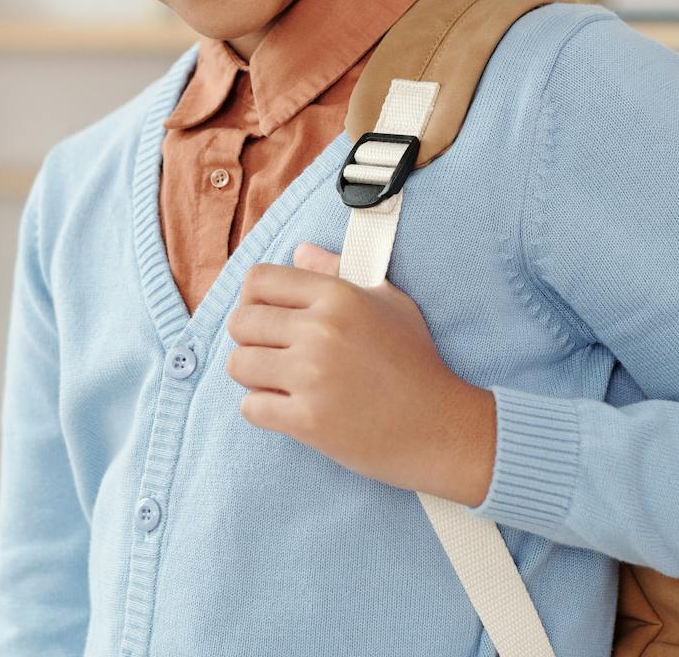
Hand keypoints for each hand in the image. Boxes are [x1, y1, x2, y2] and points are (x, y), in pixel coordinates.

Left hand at [225, 242, 497, 505]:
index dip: (254, 298)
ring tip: (276, 381)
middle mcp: (321, 331)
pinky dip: (261, 410)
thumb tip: (300, 251)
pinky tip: (286, 408)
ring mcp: (312, 376)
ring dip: (252, 375)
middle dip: (249, 339)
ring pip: (238, 364)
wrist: (440, 428)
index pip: (259, 280)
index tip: (265, 316)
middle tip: (271, 353)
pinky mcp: (307, 420)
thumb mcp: (389, 302)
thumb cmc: (416, 363)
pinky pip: (250, 408)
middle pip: (241, 321)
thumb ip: (339, 271)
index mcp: (339, 296)